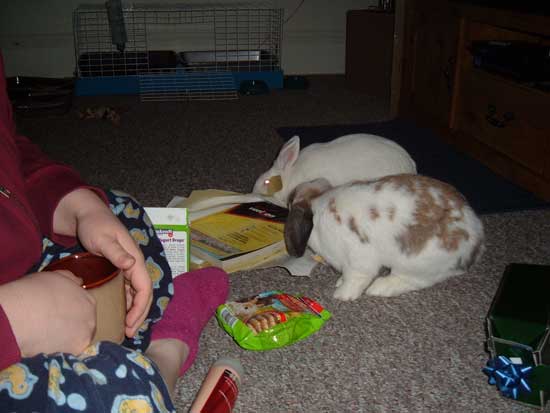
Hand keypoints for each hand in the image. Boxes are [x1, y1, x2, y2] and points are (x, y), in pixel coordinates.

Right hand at [0, 271, 95, 356]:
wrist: (20, 316)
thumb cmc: (35, 292)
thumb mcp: (55, 277)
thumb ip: (71, 280)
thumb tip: (79, 282)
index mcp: (88, 300)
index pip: (84, 306)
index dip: (71, 309)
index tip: (58, 312)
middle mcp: (91, 318)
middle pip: (84, 323)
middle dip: (71, 324)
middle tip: (52, 325)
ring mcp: (85, 336)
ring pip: (77, 339)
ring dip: (66, 339)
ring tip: (47, 337)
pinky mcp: (75, 351)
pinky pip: (69, 353)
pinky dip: (60, 351)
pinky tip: (46, 347)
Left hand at [53, 189, 152, 337]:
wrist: (87, 215)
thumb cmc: (95, 225)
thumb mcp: (102, 238)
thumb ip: (116, 252)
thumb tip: (131, 265)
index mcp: (135, 258)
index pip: (145, 287)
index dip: (141, 306)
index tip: (131, 323)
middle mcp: (134, 265)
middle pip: (144, 294)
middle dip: (140, 314)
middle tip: (130, 333)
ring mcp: (127, 268)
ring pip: (136, 294)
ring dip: (133, 311)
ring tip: (125, 329)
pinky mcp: (118, 270)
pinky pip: (127, 291)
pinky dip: (125, 304)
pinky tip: (118, 315)